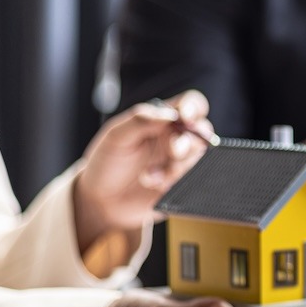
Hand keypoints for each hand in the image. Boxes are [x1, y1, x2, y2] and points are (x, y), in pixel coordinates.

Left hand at [74, 90, 213, 253]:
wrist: (103, 201)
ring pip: (198, 157)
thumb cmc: (107, 164)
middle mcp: (176, 138)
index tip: (186, 117)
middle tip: (173, 152)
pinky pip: (194, 179)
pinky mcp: (184, 183)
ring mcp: (182, 162)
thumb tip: (168, 114)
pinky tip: (155, 185)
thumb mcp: (116, 136)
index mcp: (163, 120)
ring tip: (149, 176)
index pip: (190, 105)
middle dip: (187, 142)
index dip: (193, 107)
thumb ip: (139, 120)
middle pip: (202, 131)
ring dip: (175, 167)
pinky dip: (175, 182)